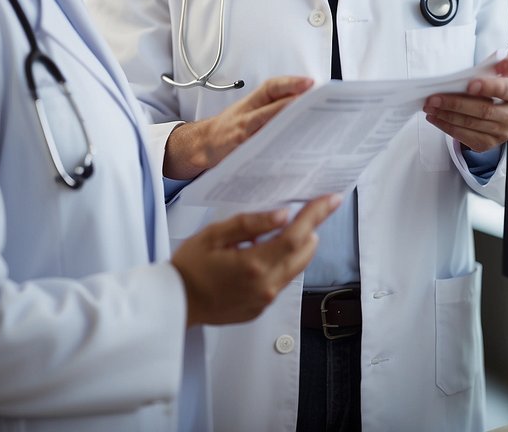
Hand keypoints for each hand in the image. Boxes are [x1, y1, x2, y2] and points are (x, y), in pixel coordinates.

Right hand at [164, 75, 313, 179]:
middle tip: (317, 107)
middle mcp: (246, 116)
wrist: (204, 144)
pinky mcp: (241, 153)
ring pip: (268, 130)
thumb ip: (271, 105)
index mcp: (251, 103)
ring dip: (289, 129)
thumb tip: (304, 99)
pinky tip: (293, 153)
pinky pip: (261, 152)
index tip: (310, 82)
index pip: (271, 87)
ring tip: (311, 128)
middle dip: (294, 107)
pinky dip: (276, 150)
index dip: (290, 83)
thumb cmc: (232, 125)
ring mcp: (242, 135)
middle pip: (272, 108)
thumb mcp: (248, 109)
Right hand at [173, 193, 340, 326]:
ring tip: (282, 230)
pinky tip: (265, 252)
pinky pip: (282, 281)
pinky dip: (282, 263)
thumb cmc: (190, 267)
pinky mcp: (261, 307)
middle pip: (304, 252)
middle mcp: (265, 286)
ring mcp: (264, 299)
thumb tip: (283, 215)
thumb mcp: (215, 235)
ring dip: (297, 246)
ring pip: (296, 267)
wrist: (176, 303)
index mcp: (254, 264)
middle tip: (309, 210)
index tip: (331, 200)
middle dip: (310, 228)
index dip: (316, 215)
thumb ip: (251, 223)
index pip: (297, 236)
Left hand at [422, 50, 507, 152]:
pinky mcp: (492, 143)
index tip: (469, 84)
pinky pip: (467, 137)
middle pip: (485, 111)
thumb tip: (501, 67)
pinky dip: (448, 127)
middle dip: (456, 103)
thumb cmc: (507, 77)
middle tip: (434, 98)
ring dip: (447, 115)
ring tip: (430, 106)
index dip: (489, 87)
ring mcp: (506, 132)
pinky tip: (436, 118)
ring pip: (473, 124)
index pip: (507, 90)